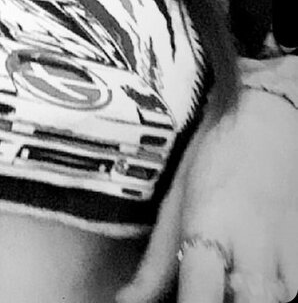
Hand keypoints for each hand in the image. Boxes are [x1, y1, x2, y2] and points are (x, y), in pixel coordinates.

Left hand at [116, 91, 297, 302]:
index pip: (199, 300)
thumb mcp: (176, 202)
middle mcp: (254, 253)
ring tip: (226, 279)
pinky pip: (288, 294)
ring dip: (244, 297)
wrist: (267, 124)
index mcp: (210, 232)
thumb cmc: (216, 159)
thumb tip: (127, 302)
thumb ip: (156, 262)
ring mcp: (289, 261)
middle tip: (202, 288)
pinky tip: (248, 278)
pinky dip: (267, 293)